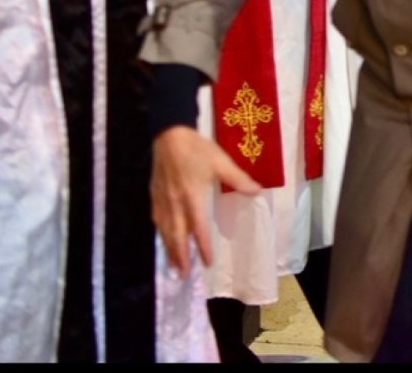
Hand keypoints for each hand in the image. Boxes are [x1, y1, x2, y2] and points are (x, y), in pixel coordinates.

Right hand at [151, 125, 260, 274]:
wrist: (168, 135)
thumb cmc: (196, 149)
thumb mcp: (221, 162)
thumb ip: (238, 179)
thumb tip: (257, 191)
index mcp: (192, 198)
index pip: (198, 229)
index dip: (202, 246)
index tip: (207, 262)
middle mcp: (175, 204)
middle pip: (176, 236)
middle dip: (180, 257)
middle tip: (184, 275)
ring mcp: (162, 201)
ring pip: (165, 231)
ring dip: (170, 250)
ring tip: (174, 265)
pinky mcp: (154, 195)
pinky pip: (157, 220)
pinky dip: (161, 234)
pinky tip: (164, 238)